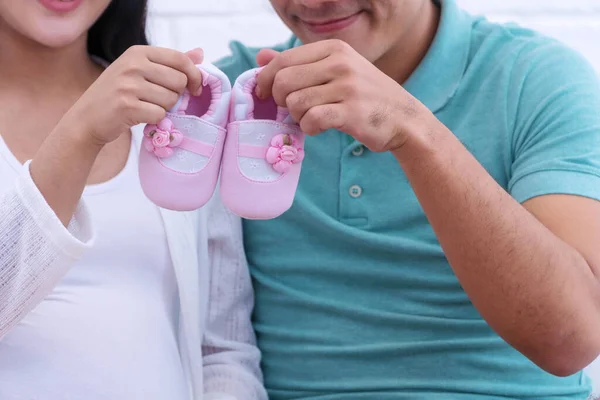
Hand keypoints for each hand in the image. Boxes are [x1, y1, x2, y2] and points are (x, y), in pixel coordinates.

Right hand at [63, 46, 203, 146]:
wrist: (86, 118)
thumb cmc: (117, 95)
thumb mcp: (140, 71)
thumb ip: (171, 63)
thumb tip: (200, 53)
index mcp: (138, 52)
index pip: (180, 59)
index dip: (194, 75)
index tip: (195, 88)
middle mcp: (132, 64)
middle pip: (179, 82)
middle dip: (176, 96)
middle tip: (158, 100)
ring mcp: (128, 85)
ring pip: (171, 100)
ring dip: (164, 109)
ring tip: (145, 107)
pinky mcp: (127, 106)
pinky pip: (160, 114)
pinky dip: (154, 120)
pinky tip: (139, 116)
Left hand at [256, 40, 428, 152]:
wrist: (405, 118)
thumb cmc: (365, 96)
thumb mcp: (336, 70)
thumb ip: (298, 63)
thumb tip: (261, 57)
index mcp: (333, 48)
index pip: (282, 60)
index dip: (265, 80)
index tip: (264, 95)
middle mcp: (340, 63)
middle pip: (284, 82)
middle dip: (280, 101)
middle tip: (293, 110)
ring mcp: (347, 87)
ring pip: (295, 103)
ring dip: (297, 117)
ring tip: (310, 119)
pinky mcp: (352, 112)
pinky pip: (312, 120)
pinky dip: (309, 128)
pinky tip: (319, 128)